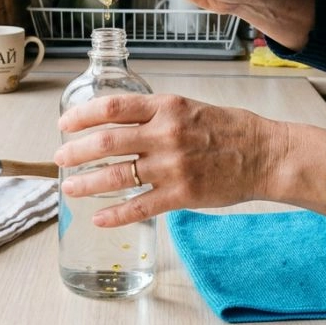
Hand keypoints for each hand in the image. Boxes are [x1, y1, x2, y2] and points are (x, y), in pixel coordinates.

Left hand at [54, 93, 325, 226]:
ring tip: (69, 187)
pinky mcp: (182, 194)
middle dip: (76, 151)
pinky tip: (99, 218)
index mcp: (166, 106)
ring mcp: (173, 166)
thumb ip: (155, 113)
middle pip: (107, 141)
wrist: (266, 154)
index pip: (112, 107)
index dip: (82, 115)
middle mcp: (166, 134)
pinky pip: (140, 206)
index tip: (65, 123)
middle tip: (59, 157)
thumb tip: (118, 121)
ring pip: (117, 175)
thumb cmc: (230, 129)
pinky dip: (115, 214)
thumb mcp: (190, 107)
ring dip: (86, 183)